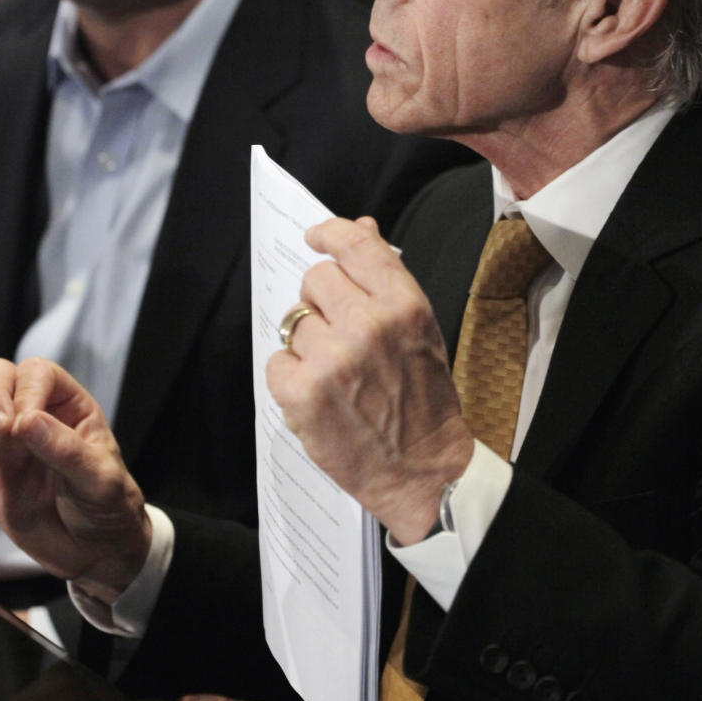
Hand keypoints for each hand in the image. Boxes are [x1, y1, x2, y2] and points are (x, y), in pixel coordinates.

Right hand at [0, 357, 150, 602]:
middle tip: (0, 431)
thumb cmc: (107, 507)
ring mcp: (5, 442)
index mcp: (69, 406)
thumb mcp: (99, 480)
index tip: (26, 428)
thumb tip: (27, 420)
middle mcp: (33, 414)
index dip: (26, 391)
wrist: (94, 551)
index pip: (38, 374)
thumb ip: (65, 451)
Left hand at [266, 217, 473, 544]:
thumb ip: (386, 280)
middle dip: (322, 302)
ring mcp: (332, 360)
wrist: (425, 472)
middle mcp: (368, 326)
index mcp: (404, 306)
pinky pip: (276, 360)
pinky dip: (290, 377)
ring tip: (335, 373)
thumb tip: (361, 228)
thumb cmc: (424, 402)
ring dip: (307, 343)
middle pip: (315, 279)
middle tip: (340, 334)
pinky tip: (319, 395)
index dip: (329, 233)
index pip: (355, 246)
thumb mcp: (419, 331)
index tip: (316, 236)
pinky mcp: (302, 393)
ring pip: (294, 321)